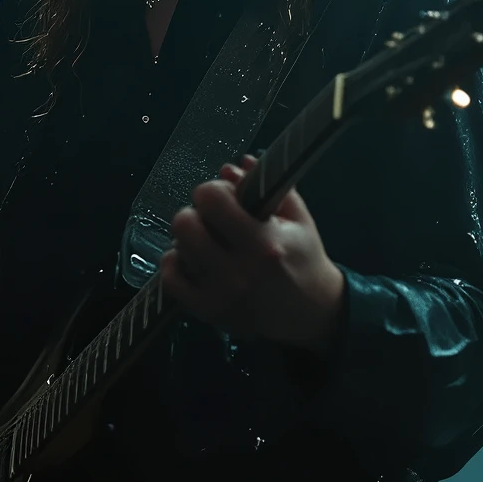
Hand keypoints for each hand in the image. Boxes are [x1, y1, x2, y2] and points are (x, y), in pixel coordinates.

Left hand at [158, 155, 346, 355]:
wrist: (312, 313)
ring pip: (177, 250)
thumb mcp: (297, 218)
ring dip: (188, 239)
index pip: (212, 199)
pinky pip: (171, 281)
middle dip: (196, 213)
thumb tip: (229, 169)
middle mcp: (239, 272)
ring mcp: (221, 295)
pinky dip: (175, 264)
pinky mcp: (208, 313)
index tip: (225, 197)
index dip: (214, 190)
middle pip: (185, 223)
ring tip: (207, 241)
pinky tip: (192, 259)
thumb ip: (265, 187)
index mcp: (264, 242)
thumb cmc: (304, 258)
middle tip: (211, 219)